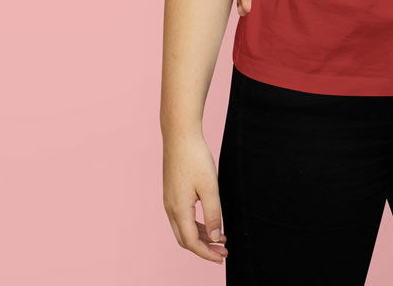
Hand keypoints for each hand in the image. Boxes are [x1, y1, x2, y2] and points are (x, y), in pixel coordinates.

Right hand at [161, 130, 226, 263]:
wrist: (180, 136)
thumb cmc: (195, 158)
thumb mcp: (210, 187)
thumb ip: (214, 213)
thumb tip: (216, 237)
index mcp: (178, 209)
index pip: (191, 242)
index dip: (207, 253)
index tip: (222, 257)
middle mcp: (170, 208)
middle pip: (185, 239)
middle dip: (204, 249)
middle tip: (223, 252)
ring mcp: (169, 201)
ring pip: (183, 229)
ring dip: (201, 237)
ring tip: (220, 239)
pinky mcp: (172, 194)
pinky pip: (181, 218)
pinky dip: (195, 226)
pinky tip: (209, 223)